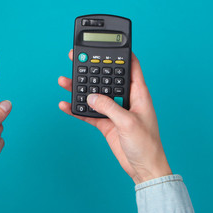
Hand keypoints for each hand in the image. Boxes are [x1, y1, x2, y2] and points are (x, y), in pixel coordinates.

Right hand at [58, 50, 171, 183]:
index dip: (122, 55)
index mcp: (138, 94)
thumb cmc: (146, 145)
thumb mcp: (128, 123)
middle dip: (92, 69)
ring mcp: (114, 112)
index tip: (109, 44)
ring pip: (94, 96)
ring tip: (65, 81)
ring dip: (80, 89)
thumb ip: (109, 108)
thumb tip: (92, 97)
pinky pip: (88, 113)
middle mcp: (125, 100)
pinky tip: (65, 105)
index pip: (131, 68)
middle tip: (77, 60)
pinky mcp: (106, 124)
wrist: (143, 168)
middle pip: (106, 79)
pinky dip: (77, 110)